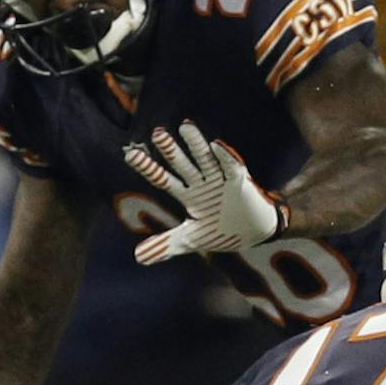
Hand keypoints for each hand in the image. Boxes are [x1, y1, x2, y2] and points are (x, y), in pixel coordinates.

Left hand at [124, 122, 285, 262]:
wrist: (255, 233)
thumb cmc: (222, 230)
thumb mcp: (191, 239)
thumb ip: (165, 244)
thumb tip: (138, 257)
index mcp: (188, 195)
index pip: (164, 179)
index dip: (148, 168)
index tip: (130, 155)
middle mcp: (201, 183)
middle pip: (182, 164)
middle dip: (170, 150)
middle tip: (157, 134)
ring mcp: (220, 180)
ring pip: (205, 159)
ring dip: (196, 144)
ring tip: (185, 127)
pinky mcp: (240, 182)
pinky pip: (232, 167)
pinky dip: (225, 157)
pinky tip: (216, 146)